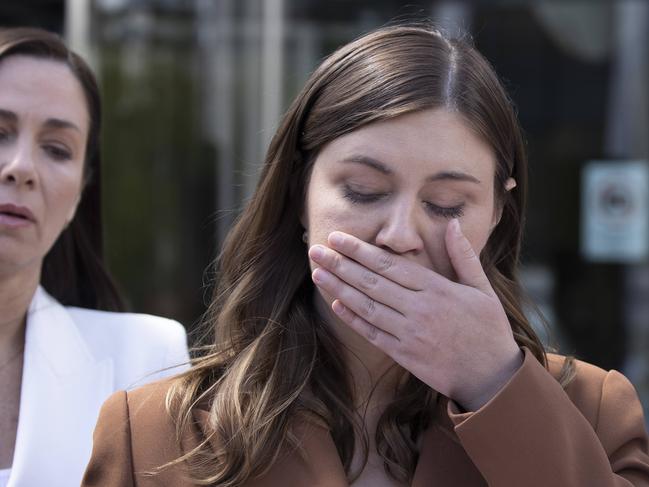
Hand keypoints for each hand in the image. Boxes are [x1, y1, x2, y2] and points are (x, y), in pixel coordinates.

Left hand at [309, 218, 522, 410]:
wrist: (492, 376)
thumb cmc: (488, 328)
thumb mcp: (482, 288)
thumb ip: (464, 256)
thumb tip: (454, 224)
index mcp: (436, 289)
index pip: (389, 264)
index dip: (360, 251)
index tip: (338, 238)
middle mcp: (419, 309)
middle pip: (372, 282)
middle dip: (340, 264)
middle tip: (315, 250)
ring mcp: (409, 333)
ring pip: (367, 306)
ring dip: (339, 288)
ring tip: (318, 273)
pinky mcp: (404, 355)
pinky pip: (373, 334)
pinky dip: (353, 319)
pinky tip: (335, 304)